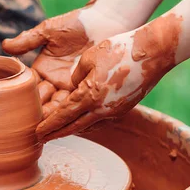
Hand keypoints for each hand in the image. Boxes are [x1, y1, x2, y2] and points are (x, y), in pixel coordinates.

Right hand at [2, 1, 131, 117]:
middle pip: (43, 101)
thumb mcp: (49, 31)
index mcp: (42, 69)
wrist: (105, 21)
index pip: (29, 87)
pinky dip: (72, 111)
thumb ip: (28, 40)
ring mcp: (70, 87)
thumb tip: (4, 45)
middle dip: (39, 111)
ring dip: (54, 115)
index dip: (25, 97)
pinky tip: (68, 119)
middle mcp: (54, 81)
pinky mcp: (86, 89)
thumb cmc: (76, 23)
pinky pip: (77, 103)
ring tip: (49, 124)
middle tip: (34, 122)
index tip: (20, 108)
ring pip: (59, 105)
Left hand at [35, 13, 182, 141]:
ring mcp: (114, 112)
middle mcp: (101, 109)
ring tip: (58, 132)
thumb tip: (73, 88)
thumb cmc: (119, 49)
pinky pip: (100, 121)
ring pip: (87, 126)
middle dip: (56, 134)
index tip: (36, 133)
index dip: (48, 126)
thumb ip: (76, 77)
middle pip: (73, 127)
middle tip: (40, 140)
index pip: (63, 116)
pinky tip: (81, 122)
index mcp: (90, 95)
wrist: (153, 53)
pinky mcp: (123, 109)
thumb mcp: (89, 58)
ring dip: (71, 130)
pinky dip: (87, 123)